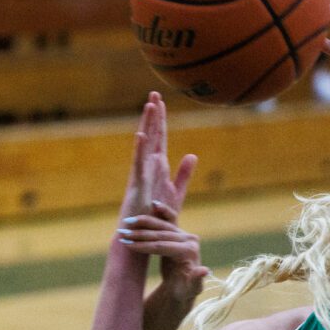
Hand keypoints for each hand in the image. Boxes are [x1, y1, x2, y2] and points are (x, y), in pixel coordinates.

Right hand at [117, 200, 208, 301]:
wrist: (182, 286)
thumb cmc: (184, 291)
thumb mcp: (190, 289)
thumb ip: (196, 281)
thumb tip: (205, 270)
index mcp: (190, 251)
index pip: (164, 246)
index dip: (145, 245)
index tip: (128, 245)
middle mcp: (190, 240)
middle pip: (161, 234)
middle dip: (140, 234)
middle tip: (121, 234)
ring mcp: (184, 234)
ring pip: (162, 225)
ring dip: (143, 223)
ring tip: (125, 223)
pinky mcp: (178, 232)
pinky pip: (170, 218)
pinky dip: (161, 211)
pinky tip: (153, 204)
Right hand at [120, 91, 197, 221]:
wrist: (143, 237)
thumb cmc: (156, 218)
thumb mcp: (176, 193)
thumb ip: (184, 174)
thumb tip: (192, 155)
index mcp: (157, 168)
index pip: (160, 139)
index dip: (161, 120)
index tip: (161, 100)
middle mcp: (147, 167)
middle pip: (152, 136)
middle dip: (154, 115)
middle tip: (154, 93)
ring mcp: (141, 174)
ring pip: (145, 145)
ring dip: (147, 125)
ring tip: (149, 106)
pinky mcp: (138, 185)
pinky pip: (139, 164)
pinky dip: (140, 149)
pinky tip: (142, 134)